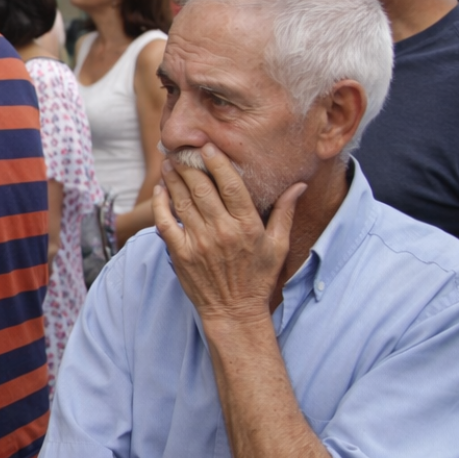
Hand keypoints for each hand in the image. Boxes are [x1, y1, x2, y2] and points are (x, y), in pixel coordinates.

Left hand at [152, 144, 306, 326]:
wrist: (234, 311)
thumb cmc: (258, 278)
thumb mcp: (278, 245)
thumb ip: (285, 212)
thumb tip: (298, 184)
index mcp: (247, 226)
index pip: (231, 185)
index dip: (217, 163)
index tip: (207, 146)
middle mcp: (222, 231)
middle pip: (202, 188)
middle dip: (189, 165)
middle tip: (181, 148)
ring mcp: (199, 242)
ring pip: (182, 201)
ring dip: (173, 179)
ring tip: (169, 162)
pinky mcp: (180, 254)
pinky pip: (165, 223)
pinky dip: (161, 204)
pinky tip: (160, 190)